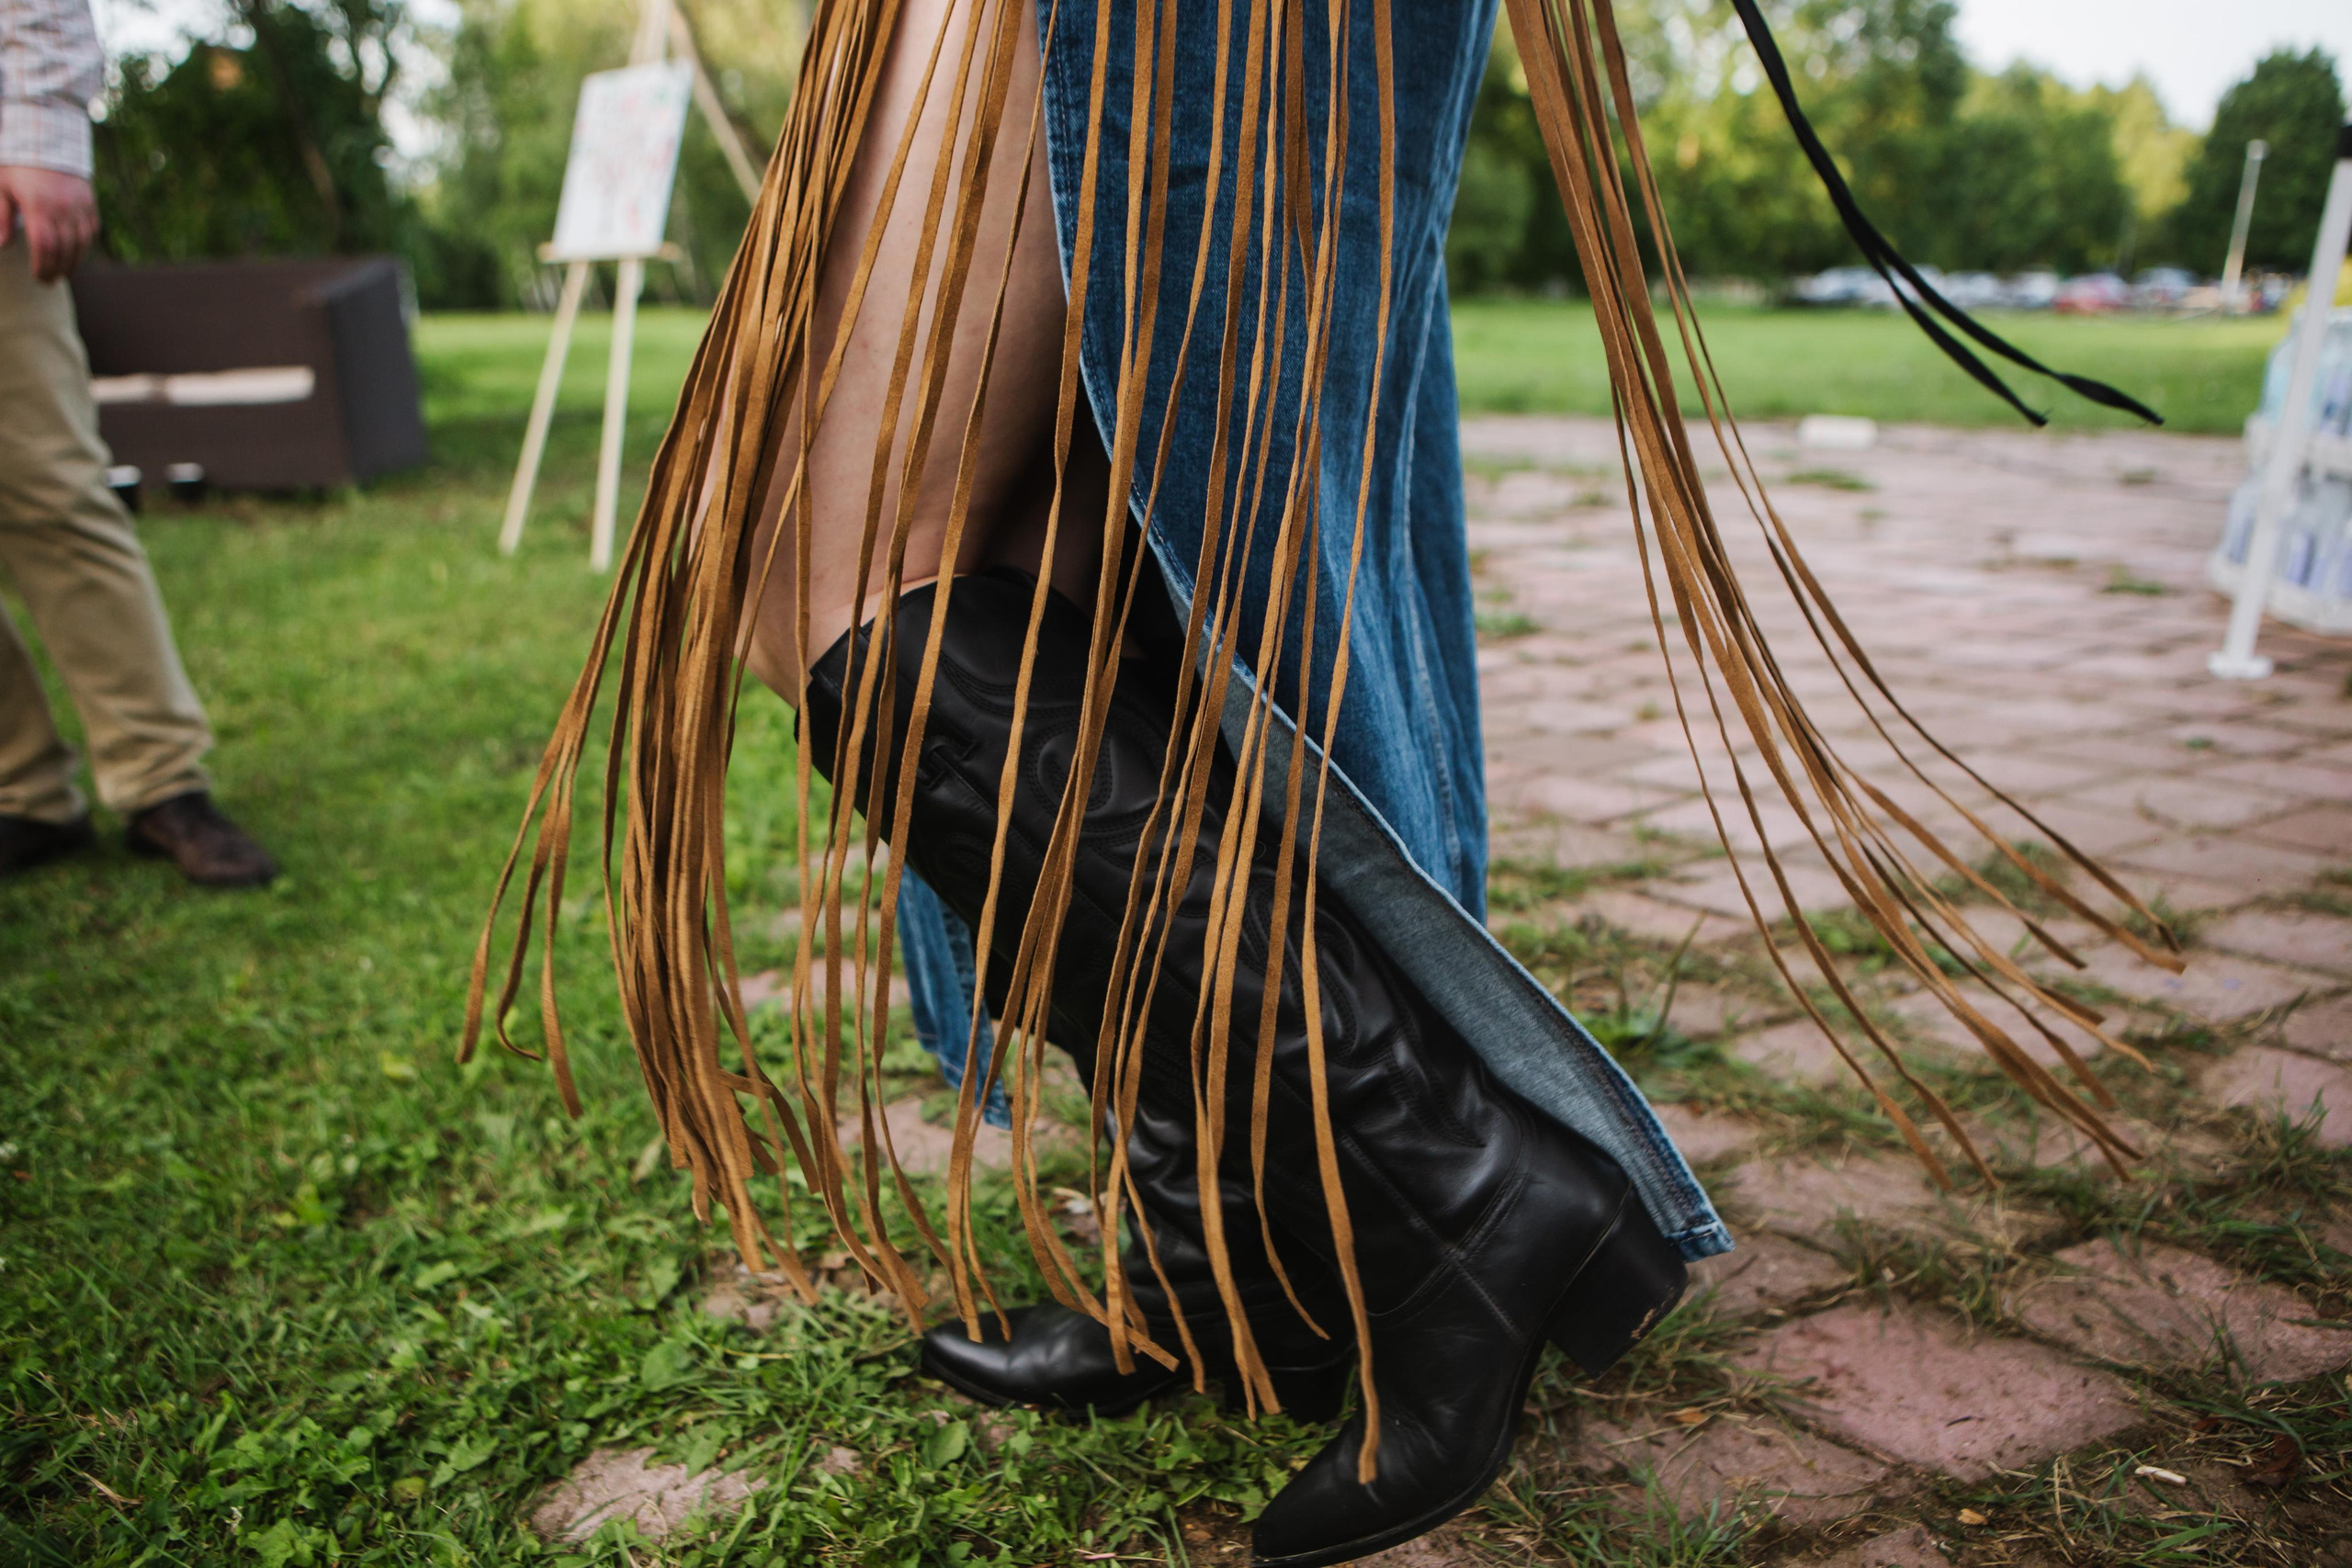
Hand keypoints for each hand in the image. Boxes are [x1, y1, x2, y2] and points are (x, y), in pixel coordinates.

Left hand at [0, 165, 98, 282]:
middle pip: (64, 250)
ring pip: (81, 245)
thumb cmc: (18, 164)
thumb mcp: (1, 187)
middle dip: (56, 270)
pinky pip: (90, 233)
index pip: (44, 246)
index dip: (42, 266)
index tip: (38, 277)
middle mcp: (63, 208)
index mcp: (38, 204)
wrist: (48, 139)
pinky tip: (75, 255)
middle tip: (48, 281)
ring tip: (63, 273)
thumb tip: (2, 246)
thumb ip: (1, 217)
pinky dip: (84, 248)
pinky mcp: (90, 205)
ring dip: (73, 264)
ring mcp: (80, 207)